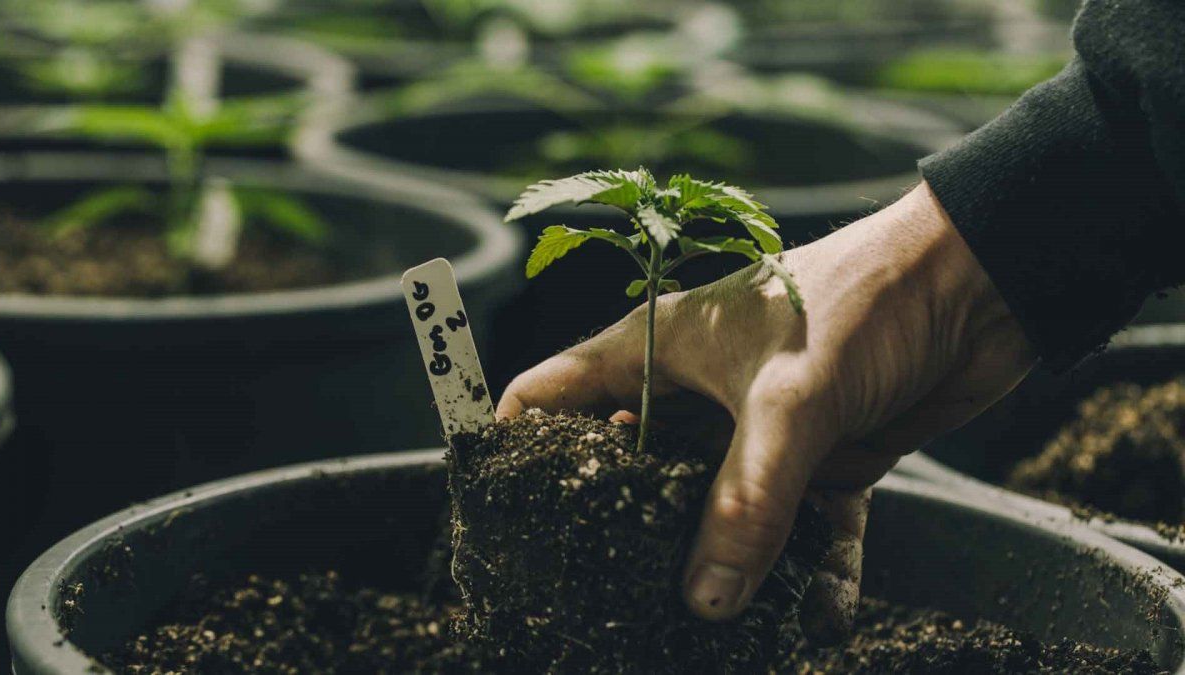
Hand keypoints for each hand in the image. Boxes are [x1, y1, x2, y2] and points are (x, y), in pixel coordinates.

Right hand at [497, 182, 1033, 639]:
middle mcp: (695, 393)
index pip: (552, 397)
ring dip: (721, 567)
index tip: (496, 523)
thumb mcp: (788, 400)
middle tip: (600, 600)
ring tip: (705, 633)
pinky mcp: (821, 458)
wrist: (980, 283)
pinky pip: (804, 528)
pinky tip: (819, 618)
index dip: (514, 451)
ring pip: (718, 510)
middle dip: (620, 534)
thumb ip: (744, 501)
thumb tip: (703, 604)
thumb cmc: (859, 304)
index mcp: (655, 351)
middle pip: (631, 472)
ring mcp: (757, 429)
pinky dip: (814, 571)